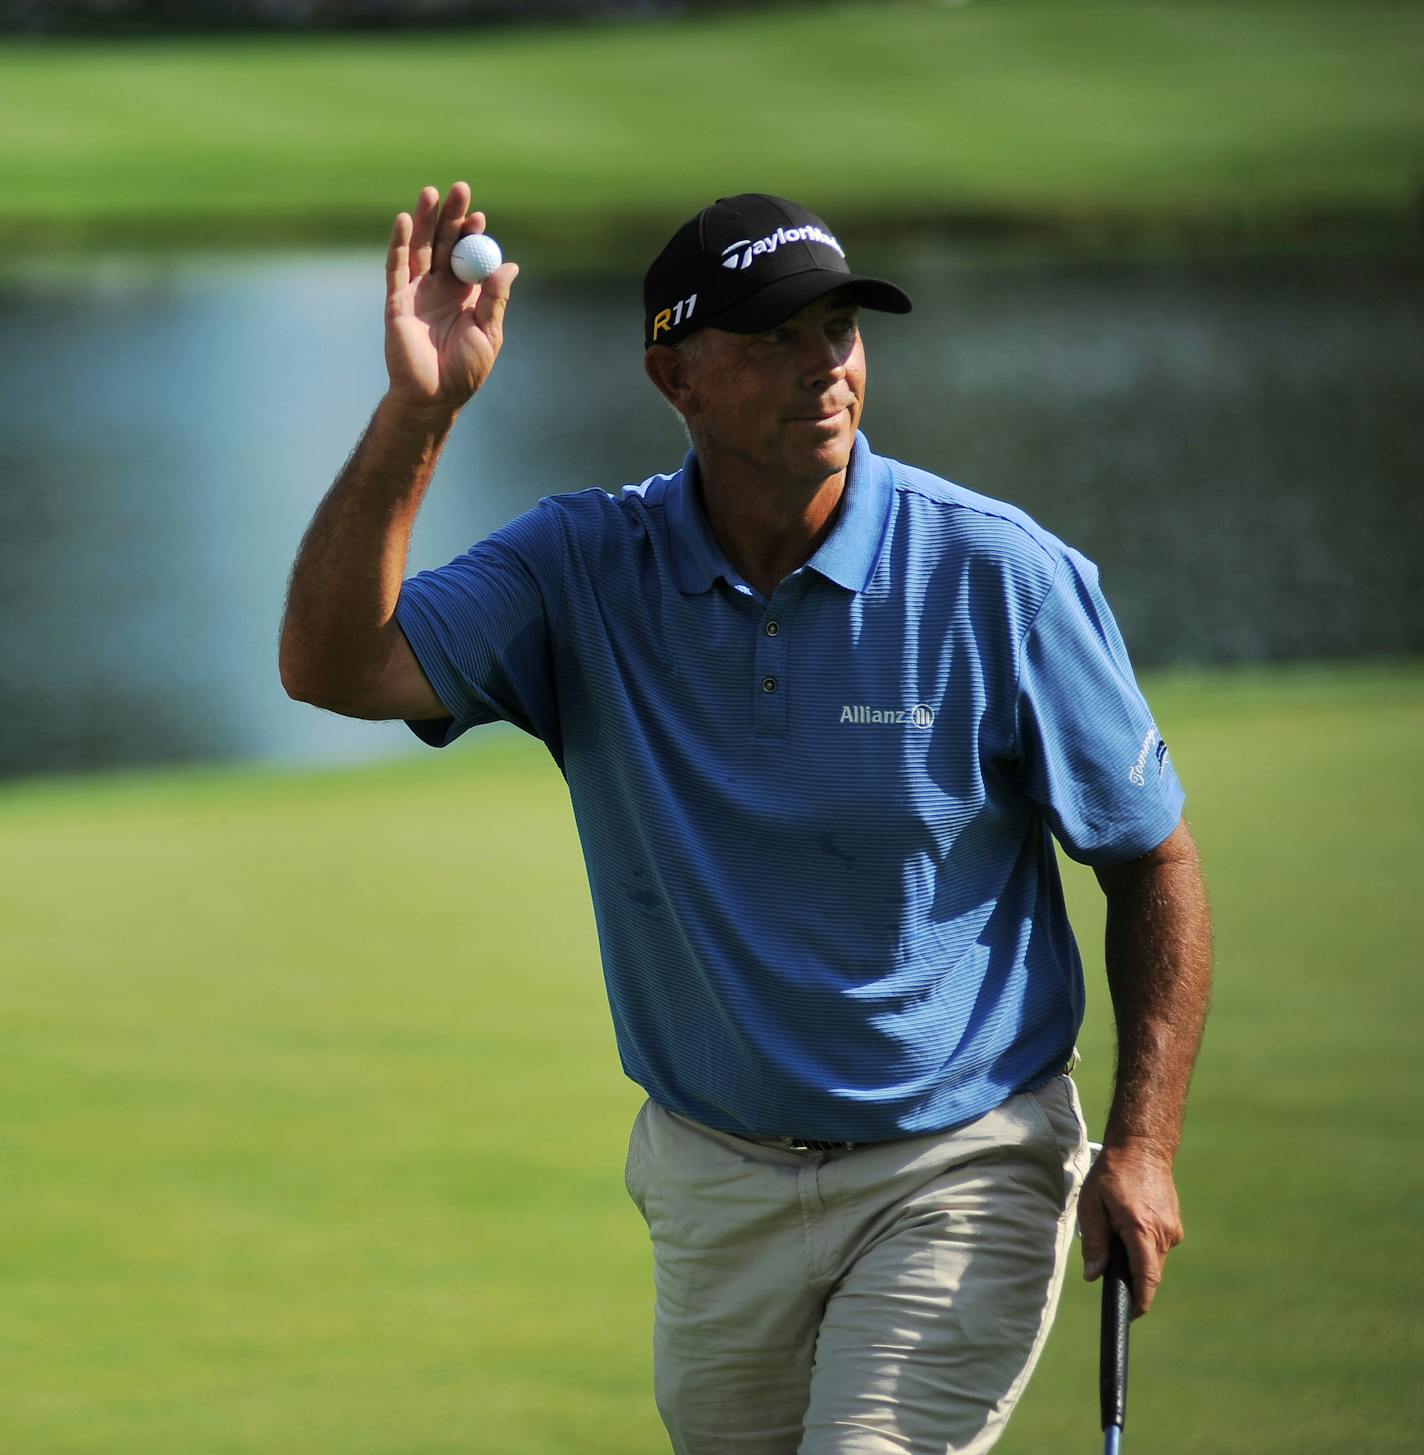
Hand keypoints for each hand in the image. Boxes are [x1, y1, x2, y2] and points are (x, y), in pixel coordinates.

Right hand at [384, 181, 519, 413]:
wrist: (435, 396)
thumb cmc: (465, 370)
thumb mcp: (488, 333)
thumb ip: (495, 299)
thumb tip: (510, 266)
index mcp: (466, 295)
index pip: (468, 255)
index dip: (472, 234)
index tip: (479, 216)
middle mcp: (441, 288)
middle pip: (444, 243)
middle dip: (450, 217)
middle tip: (459, 189)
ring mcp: (418, 292)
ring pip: (420, 248)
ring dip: (425, 220)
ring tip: (431, 193)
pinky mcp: (397, 301)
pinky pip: (397, 267)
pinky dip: (400, 243)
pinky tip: (405, 220)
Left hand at [1078, 1138, 1183, 1315]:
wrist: (1142, 1147)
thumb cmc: (1112, 1173)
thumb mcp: (1092, 1204)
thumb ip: (1094, 1242)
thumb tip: (1094, 1276)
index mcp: (1141, 1229)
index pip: (1146, 1277)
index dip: (1140, 1300)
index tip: (1130, 1315)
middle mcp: (1163, 1233)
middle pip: (1149, 1272)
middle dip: (1131, 1278)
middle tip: (1110, 1267)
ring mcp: (1173, 1230)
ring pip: (1154, 1259)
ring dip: (1137, 1258)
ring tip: (1116, 1234)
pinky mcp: (1175, 1225)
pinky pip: (1158, 1246)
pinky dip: (1144, 1245)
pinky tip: (1129, 1226)